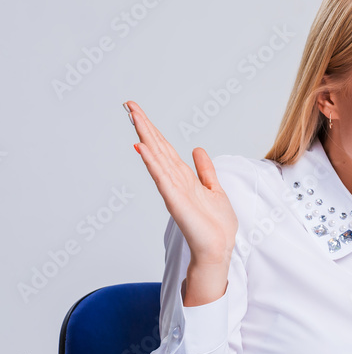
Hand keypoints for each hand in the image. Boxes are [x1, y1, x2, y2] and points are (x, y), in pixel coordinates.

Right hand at [126, 101, 237, 267]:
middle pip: (157, 148)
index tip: (139, 111)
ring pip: (156, 158)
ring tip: (134, 118)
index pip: (165, 148)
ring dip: (145, 137)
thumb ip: (205, 170)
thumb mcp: (214, 189)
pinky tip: (142, 148)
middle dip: (145, 127)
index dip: (153, 130)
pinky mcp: (175, 200)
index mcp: (184, 177)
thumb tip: (197, 150)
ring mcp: (173, 190)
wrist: (218, 247)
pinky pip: (161, 178)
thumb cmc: (216, 225)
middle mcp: (175, 181)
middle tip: (130, 106)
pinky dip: (151, 163)